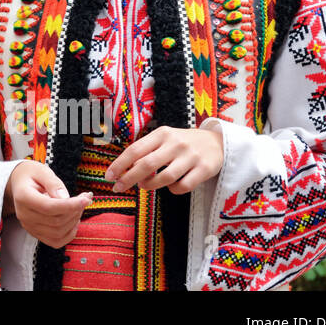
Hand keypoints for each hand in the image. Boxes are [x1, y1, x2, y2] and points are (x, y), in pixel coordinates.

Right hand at [4, 161, 92, 247]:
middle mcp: (24, 215)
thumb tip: (65, 198)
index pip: (49, 207)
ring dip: (74, 221)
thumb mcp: (41, 171)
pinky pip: (56, 241)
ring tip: (79, 207)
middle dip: (75, 211)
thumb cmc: (31, 175)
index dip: (70, 205)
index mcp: (23, 197)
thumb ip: (53, 183)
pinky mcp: (35, 233)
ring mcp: (29, 226)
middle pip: (56, 221)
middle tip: (84, 198)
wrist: (19, 184)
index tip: (86, 199)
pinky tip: (74, 221)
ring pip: (58, 232)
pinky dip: (69, 234)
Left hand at [105, 125, 224, 194]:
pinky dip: (173, 190)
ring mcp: (191, 157)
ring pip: (165, 178)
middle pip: (146, 164)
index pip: (135, 149)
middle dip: (128, 178)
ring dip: (150, 185)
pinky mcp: (204, 169)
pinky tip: (170, 186)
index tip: (109, 176)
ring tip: (145, 185)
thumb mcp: (164, 139)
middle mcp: (175, 143)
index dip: (120, 164)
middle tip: (118, 188)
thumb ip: (146, 151)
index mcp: (161, 134)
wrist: (216, 142)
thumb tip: (125, 170)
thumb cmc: (181, 143)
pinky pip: (183, 186)